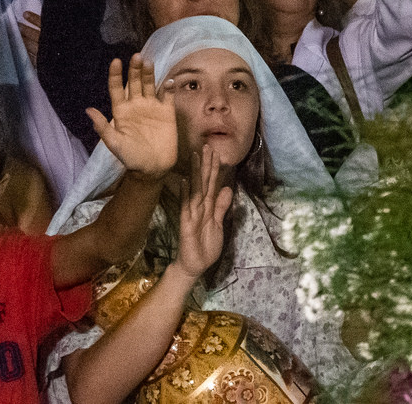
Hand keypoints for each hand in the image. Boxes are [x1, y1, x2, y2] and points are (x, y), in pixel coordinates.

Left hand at [85, 58, 177, 177]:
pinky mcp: (167, 112)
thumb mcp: (115, 143)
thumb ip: (103, 127)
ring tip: (149, 62)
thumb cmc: (131, 157)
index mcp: (121, 111)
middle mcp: (136, 105)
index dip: (115, 75)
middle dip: (134, 69)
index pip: (116, 88)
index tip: (116, 62)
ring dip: (149, 74)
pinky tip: (169, 81)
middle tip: (136, 57)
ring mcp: (152, 107)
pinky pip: (168, 96)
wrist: (152, 168)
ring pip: (149, 85)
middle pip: (134, 82)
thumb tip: (88, 110)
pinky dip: (169, 87)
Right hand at [173, 145, 230, 277]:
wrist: (194, 266)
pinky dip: (186, 194)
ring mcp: (192, 213)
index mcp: (208, 207)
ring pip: (195, 189)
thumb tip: (227, 188)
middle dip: (206, 164)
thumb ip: (221, 207)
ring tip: (195, 156)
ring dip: (195, 173)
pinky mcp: (186, 223)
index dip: (214, 169)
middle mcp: (199, 206)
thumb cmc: (206, 246)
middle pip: (203, 182)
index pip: (212, 184)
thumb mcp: (218, 225)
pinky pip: (186, 206)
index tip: (217, 153)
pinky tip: (184, 182)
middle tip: (207, 146)